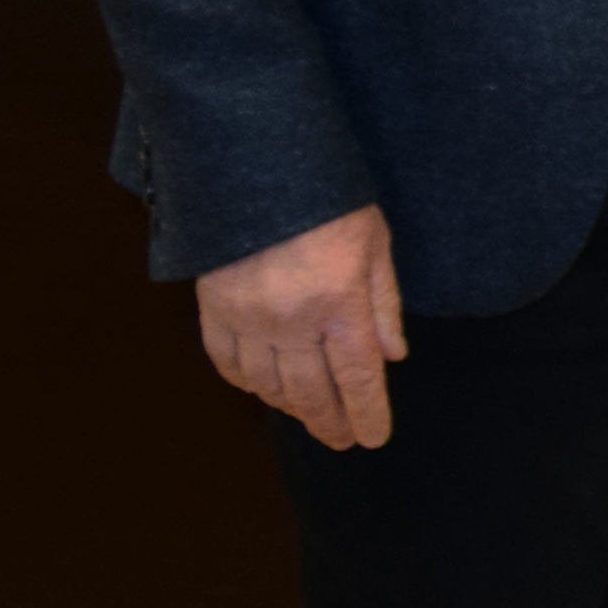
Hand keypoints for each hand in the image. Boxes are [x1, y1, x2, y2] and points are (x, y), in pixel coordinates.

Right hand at [196, 203, 404, 451]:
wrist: (257, 167)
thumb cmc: (329, 201)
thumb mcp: (375, 242)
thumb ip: (384, 303)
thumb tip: (393, 356)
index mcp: (338, 302)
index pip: (357, 376)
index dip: (367, 412)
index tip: (373, 438)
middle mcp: (291, 320)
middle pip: (311, 391)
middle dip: (330, 421)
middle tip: (344, 440)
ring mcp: (247, 319)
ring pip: (269, 385)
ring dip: (292, 407)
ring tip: (312, 417)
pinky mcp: (214, 310)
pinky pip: (229, 364)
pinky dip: (248, 383)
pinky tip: (264, 390)